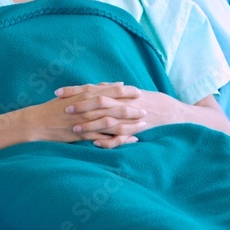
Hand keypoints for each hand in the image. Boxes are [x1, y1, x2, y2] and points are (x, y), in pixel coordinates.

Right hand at [23, 83, 145, 146]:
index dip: (126, 92)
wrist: (37, 123)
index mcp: (85, 96)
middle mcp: (87, 108)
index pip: (110, 92)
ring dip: (129, 124)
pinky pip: (105, 138)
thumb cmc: (53, 108)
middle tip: (145, 110)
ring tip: (142, 125)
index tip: (138, 92)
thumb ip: (92, 89)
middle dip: (132, 109)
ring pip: (113, 123)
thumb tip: (112, 84)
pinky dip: (119, 139)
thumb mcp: (72, 94)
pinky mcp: (83, 135)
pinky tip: (130, 140)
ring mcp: (86, 122)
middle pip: (115, 108)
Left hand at [57, 83, 189, 147]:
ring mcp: (130, 117)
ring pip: (108, 120)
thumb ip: (110, 88)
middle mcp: (123, 102)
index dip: (75, 90)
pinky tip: (95, 144)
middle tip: (63, 109)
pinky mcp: (136, 131)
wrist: (172, 112)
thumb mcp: (128, 92)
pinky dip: (108, 141)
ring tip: (75, 129)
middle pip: (99, 102)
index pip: (93, 88)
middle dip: (81, 105)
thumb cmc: (146, 100)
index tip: (58, 92)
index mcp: (119, 92)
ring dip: (91, 125)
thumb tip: (93, 85)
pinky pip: (121, 137)